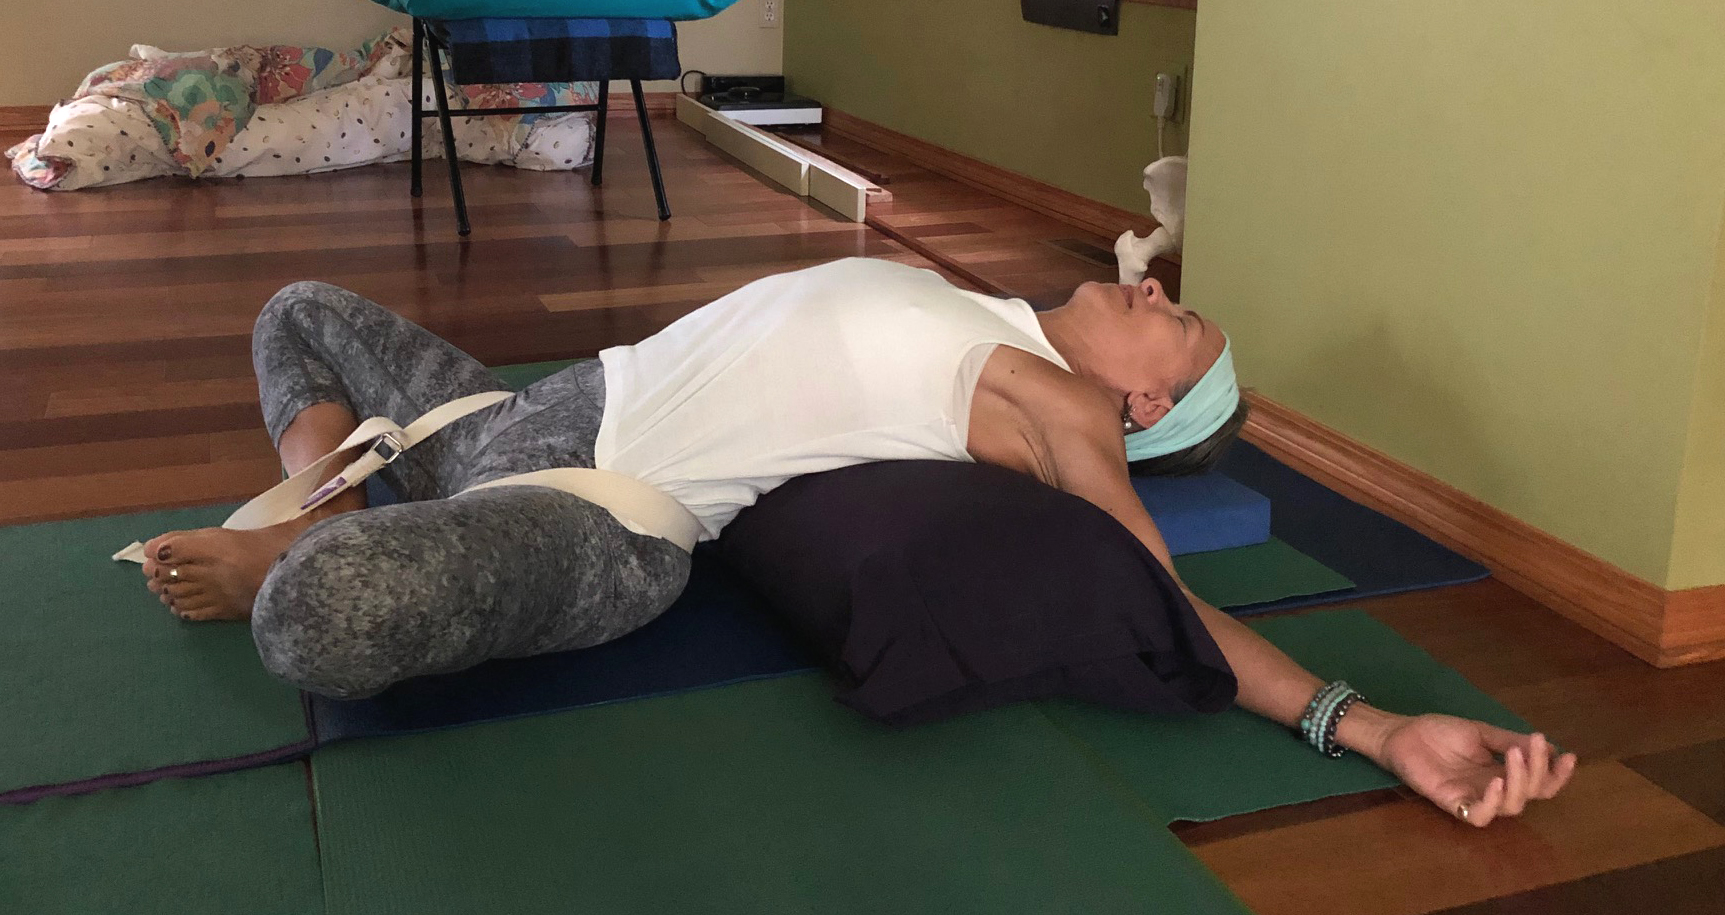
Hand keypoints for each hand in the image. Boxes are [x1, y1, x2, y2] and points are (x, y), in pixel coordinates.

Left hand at [1377, 714, 1576, 827]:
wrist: (1402, 732)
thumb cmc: (1438, 732)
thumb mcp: (1480, 732)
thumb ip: (1509, 740)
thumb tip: (1548, 746)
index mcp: (1502, 773)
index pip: (1539, 783)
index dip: (1557, 775)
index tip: (1568, 756)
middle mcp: (1493, 789)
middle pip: (1532, 795)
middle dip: (1540, 772)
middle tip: (1533, 746)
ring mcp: (1473, 797)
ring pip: (1511, 807)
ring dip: (1521, 783)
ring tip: (1515, 757)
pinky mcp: (1452, 802)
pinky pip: (1479, 815)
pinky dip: (1493, 802)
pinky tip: (1497, 782)